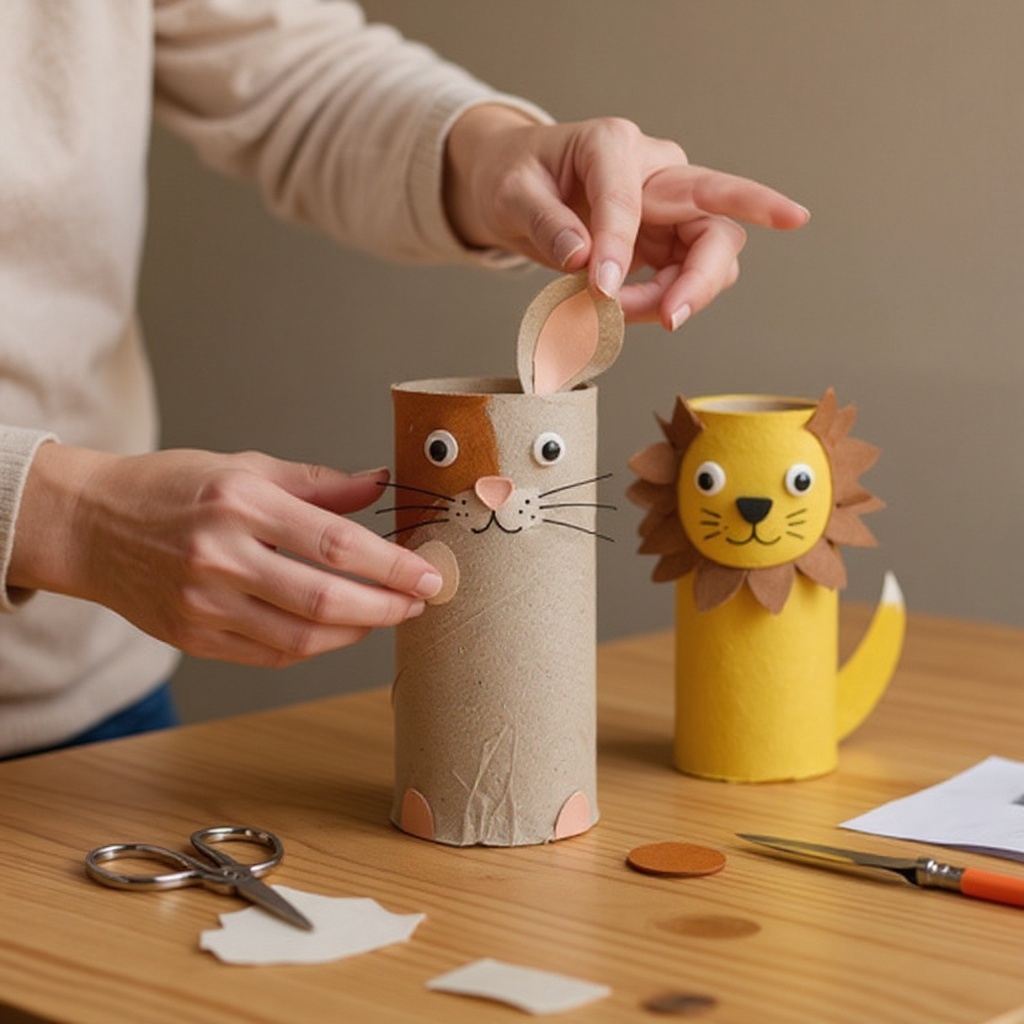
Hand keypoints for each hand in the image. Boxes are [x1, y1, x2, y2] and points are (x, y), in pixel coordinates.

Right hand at [9, 444, 441, 666]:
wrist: (89, 524)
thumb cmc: (170, 488)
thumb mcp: (244, 467)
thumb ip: (318, 483)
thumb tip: (380, 484)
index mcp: (241, 503)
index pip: (336, 544)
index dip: (392, 565)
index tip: (428, 575)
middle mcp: (221, 555)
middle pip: (323, 600)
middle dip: (386, 607)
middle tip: (419, 602)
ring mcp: (203, 603)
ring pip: (299, 638)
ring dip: (355, 633)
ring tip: (385, 615)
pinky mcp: (193, 637)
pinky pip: (269, 655)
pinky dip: (313, 647)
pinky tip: (337, 630)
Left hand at [444, 107, 808, 330]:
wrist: (523, 185)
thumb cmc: (516, 176)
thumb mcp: (512, 194)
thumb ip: (546, 222)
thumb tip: (582, 259)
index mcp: (612, 144)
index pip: (628, 199)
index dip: (618, 247)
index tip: (601, 292)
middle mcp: (655, 168)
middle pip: (715, 212)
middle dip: (707, 269)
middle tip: (671, 318)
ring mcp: (669, 204)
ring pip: (713, 250)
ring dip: (681, 294)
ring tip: (620, 315)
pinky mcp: (669, 238)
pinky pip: (689, 274)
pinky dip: (666, 301)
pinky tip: (627, 311)